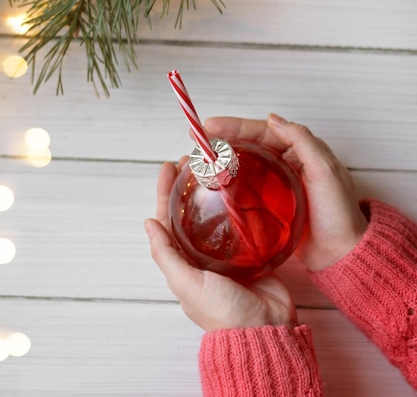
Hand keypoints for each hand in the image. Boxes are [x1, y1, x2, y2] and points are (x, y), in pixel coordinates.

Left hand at [144, 159, 296, 331]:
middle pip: (191, 210)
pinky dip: (238, 204)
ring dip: (212, 190)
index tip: (168, 167)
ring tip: (214, 167)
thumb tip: (147, 222)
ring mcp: (227, 252)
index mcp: (183, 261)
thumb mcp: (186, 282)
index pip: (168, 218)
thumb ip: (166, 254)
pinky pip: (242, 222)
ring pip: (215, 212)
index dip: (166, 192)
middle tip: (192, 160)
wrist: (264, 328)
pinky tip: (241, 187)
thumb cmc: (222, 311)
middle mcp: (202, 254)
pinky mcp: (250, 251)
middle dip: (188, 185)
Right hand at [203, 114, 368, 272]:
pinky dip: (228, 183)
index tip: (210, 126)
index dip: (235, 126)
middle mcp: (287, 162)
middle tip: (196, 138)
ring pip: (244, 164)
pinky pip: (245, 188)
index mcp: (300, 149)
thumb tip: (273, 118)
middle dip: (222, 139)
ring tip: (198, 158)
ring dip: (222, 159)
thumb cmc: (338, 213)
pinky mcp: (270, 205)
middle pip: (249, 145)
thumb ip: (302, 141)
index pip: (262, 131)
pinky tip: (213, 185)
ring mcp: (276, 184)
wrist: (342, 254)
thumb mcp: (325, 171)